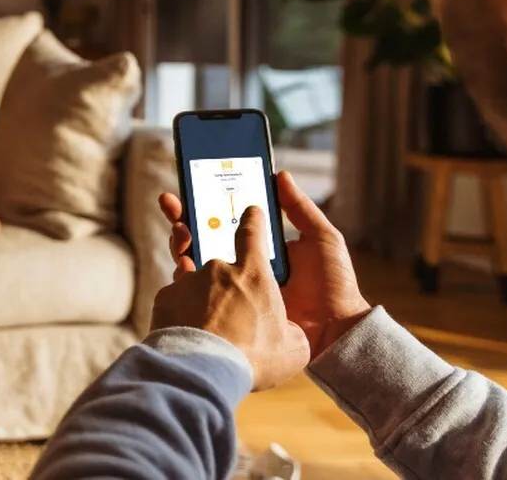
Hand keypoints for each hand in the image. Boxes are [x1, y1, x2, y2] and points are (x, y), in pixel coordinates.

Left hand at [151, 206, 309, 390]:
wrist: (203, 373)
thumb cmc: (253, 360)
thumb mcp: (293, 348)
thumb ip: (292, 330)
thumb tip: (290, 332)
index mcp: (253, 273)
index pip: (253, 232)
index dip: (253, 220)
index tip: (251, 211)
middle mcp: (218, 269)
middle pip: (219, 261)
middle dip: (222, 278)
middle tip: (228, 309)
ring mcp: (188, 281)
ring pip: (194, 280)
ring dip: (200, 296)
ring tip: (209, 325)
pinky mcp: (165, 299)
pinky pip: (176, 301)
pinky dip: (181, 313)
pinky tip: (190, 335)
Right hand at [159, 171, 370, 360]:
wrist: (335, 330)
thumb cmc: (334, 283)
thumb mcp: (321, 238)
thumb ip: (299, 208)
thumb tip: (280, 175)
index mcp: (267, 247)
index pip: (233, 220)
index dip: (213, 203)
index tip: (195, 184)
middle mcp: (248, 265)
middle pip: (209, 237)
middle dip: (186, 217)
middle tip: (171, 201)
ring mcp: (238, 288)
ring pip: (199, 261)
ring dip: (182, 241)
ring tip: (179, 228)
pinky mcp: (232, 310)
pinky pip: (202, 292)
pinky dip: (187, 275)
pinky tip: (182, 260)